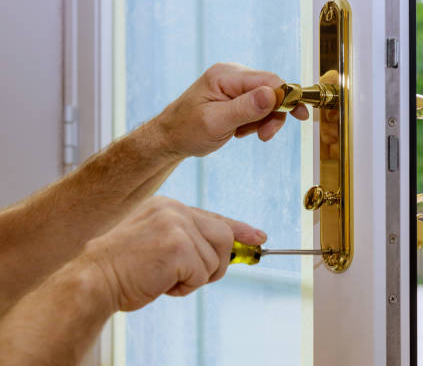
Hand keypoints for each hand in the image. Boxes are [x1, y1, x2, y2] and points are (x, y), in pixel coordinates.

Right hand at [82, 196, 265, 311]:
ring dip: (196, 277)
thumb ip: (188, 241)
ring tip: (166, 278)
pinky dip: (185, 287)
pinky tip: (161, 284)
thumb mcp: (157, 244)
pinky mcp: (177, 246)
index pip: (214, 217)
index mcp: (168, 207)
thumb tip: (228, 251)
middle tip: (191, 277)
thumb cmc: (122, 268)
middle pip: (223, 237)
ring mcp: (176, 225)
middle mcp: (175, 210)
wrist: (92, 279)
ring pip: (215, 258)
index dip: (239, 229)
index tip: (258, 237)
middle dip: (216, 263)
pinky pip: (202, 273)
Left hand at [154, 62, 308, 157]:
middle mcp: (231, 74)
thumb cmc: (187, 130)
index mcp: (225, 76)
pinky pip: (258, 105)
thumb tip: (273, 94)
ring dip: (262, 120)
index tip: (300, 116)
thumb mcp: (216, 122)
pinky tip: (239, 129)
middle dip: (273, 114)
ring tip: (243, 134)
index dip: (287, 97)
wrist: (170, 138)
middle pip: (271, 89)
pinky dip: (255, 121)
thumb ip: (245, 108)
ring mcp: (234, 84)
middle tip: (265, 135)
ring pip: (266, 100)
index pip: (268, 79)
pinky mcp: (235, 95)